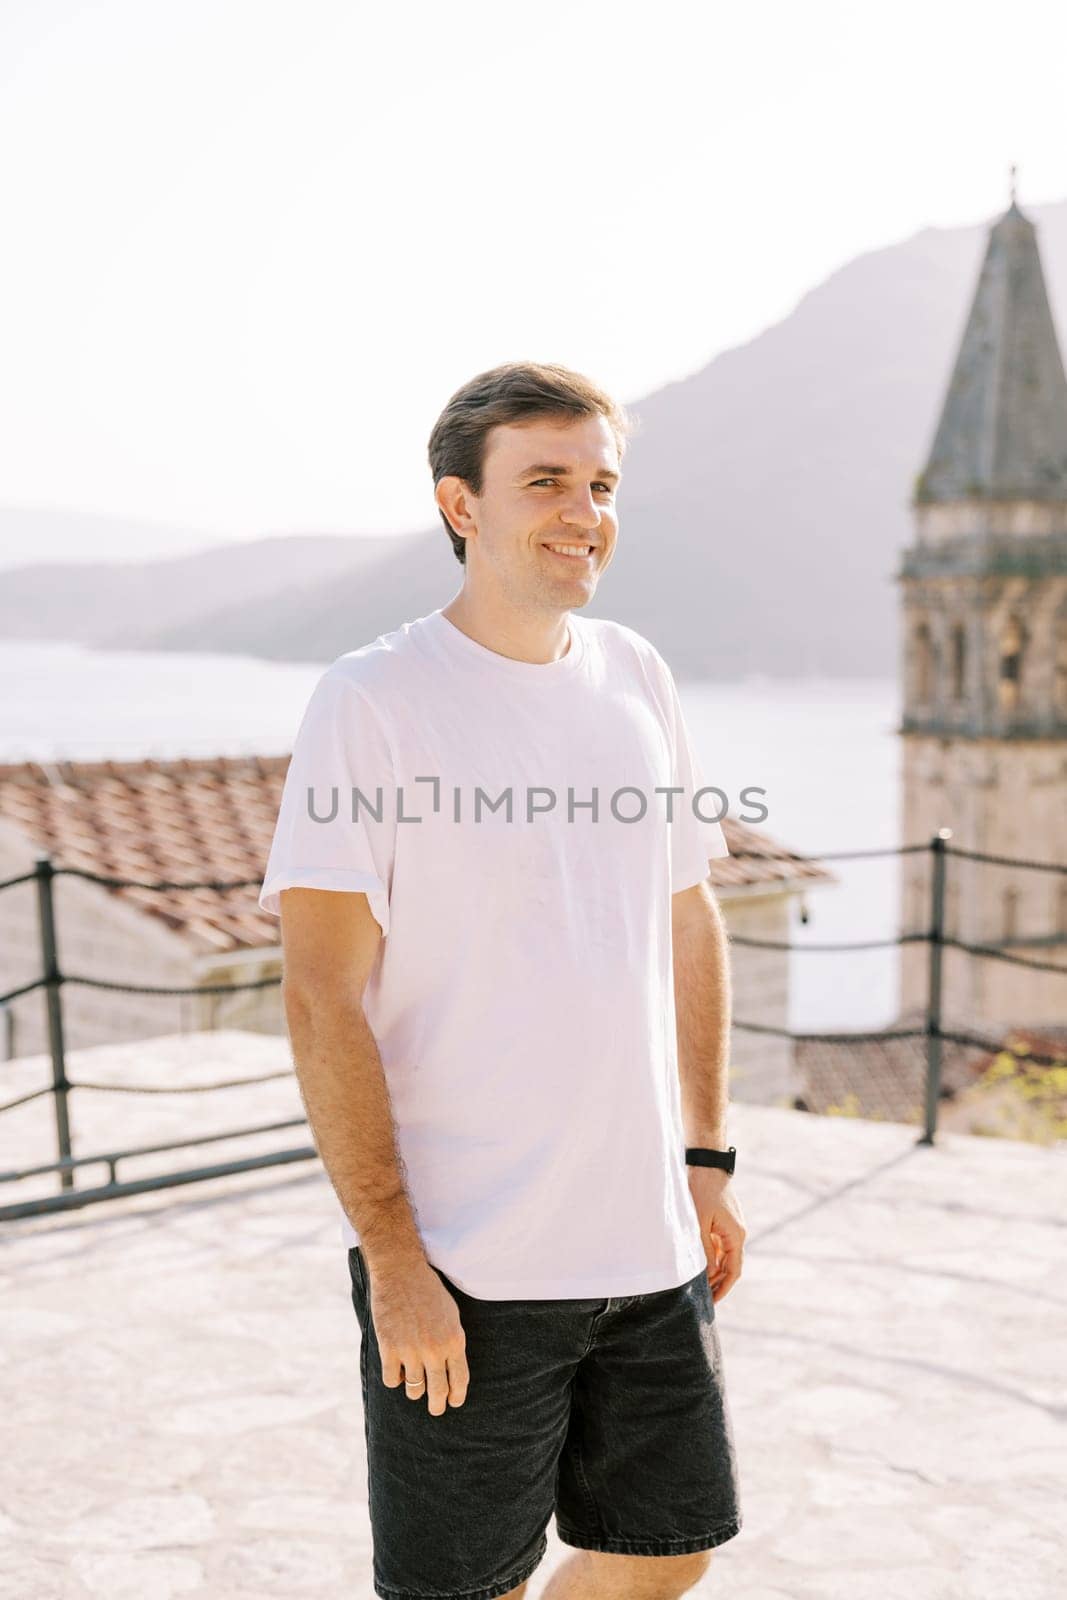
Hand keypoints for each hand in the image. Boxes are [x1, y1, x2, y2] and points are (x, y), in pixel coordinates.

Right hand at [365, 1255, 469, 1415]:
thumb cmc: (429, 1290)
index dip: (457, 1396)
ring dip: (415, 1390)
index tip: (453, 1402)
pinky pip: (392, 1380)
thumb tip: (452, 1368)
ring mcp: (411, 1351)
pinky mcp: (389, 1349)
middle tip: (435, 1408)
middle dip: (437, 1405)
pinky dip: (395, 1379)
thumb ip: (452, 1342)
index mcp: (454, 1340)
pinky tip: (397, 1369)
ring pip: (414, 1390)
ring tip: (414, 1382)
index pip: (460, 1381)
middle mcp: (435, 1350)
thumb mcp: (451, 1314)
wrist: (401, 1271)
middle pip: (438, 1392)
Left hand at [687, 1165, 745, 1303]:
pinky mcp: (724, 1221)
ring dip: (714, 1271)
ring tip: (699, 1285)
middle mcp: (738, 1233)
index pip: (734, 1271)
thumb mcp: (700, 1223)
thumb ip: (705, 1250)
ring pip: (725, 1256)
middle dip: (718, 1283)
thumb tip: (711, 1273)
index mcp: (736, 1236)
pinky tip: (700, 1264)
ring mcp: (731, 1227)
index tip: (712, 1302)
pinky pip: (720, 1245)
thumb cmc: (702, 1192)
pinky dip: (712, 1257)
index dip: (724, 1288)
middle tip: (704, 1299)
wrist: (707, 1165)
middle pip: (731, 1266)